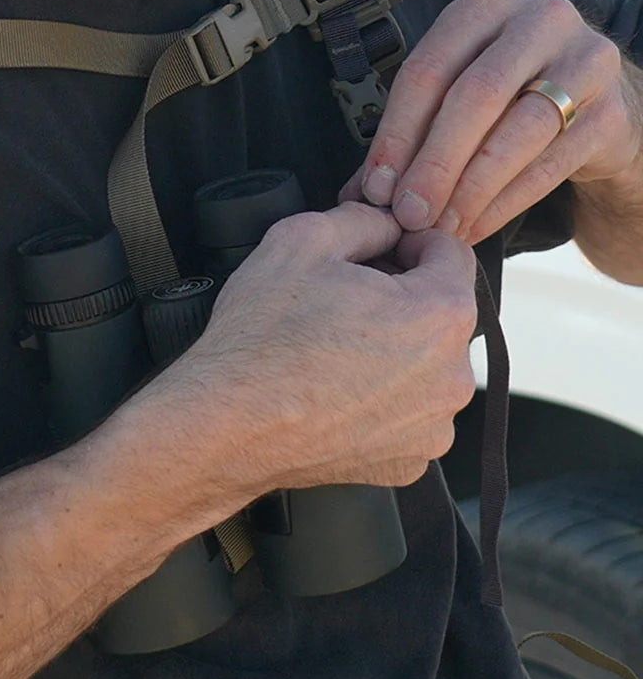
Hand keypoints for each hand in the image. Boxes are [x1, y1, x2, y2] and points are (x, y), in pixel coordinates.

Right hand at [147, 203, 477, 511]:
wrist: (227, 424)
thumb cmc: (261, 338)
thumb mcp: (301, 239)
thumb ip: (361, 217)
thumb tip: (384, 222)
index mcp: (440, 313)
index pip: (451, 253)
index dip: (407, 242)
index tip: (373, 254)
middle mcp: (451, 375)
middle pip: (439, 313)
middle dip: (399, 299)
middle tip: (339, 302)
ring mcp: (433, 425)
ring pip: (424, 366)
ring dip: (393, 351)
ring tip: (332, 350)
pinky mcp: (409, 461)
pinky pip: (407, 413)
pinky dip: (380, 400)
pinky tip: (335, 389)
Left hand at [340, 0, 641, 243]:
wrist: (593, 112)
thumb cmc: (506, 101)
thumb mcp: (456, 98)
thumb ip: (410, 135)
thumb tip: (359, 195)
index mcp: (485, 5)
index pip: (427, 70)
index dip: (396, 134)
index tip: (376, 187)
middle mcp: (541, 18)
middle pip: (473, 96)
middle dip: (434, 164)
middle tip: (407, 214)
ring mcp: (586, 60)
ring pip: (517, 132)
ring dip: (470, 189)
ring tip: (439, 228)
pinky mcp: (612, 110)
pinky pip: (551, 163)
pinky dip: (505, 202)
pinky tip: (475, 226)